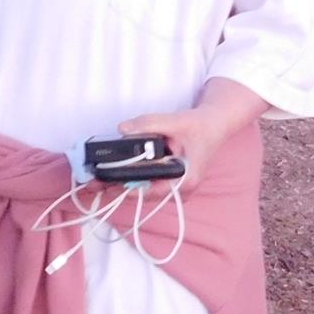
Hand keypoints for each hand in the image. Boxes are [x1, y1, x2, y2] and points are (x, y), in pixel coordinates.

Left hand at [120, 78, 268, 187]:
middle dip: (123, 184)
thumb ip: (148, 124)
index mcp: (185, 181)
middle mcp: (181, 189)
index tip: (109, 183)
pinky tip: (122, 167)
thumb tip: (123, 130)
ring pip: (145, 187)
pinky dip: (136, 174)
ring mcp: (176, 187)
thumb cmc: (199, 126)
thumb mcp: (174, 121)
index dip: (128, 188)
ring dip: (127, 179)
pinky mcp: (171, 181)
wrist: (214, 125)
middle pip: (145, 192)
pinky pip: (149, 181)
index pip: (151, 192)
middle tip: (98, 179)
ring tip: (107, 173)